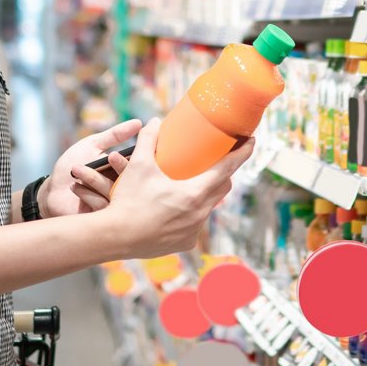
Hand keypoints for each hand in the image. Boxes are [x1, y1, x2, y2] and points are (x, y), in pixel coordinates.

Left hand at [41, 119, 141, 217]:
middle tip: (108, 158)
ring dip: (95, 180)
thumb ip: (114, 135)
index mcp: (123, 169)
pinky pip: (103, 207)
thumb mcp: (92, 144)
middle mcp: (122, 187)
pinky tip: (74, 186)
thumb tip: (139, 122)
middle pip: (132, 180)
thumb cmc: (72, 165)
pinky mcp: (102, 215)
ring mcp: (113, 203)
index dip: (137, 157)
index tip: (121, 151)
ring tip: (77, 169)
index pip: (138, 165)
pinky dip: (88, 195)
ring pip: (116, 193)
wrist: (52, 190)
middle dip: (120, 167)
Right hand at [104, 118, 255, 258]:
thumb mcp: (138, 166)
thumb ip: (148, 141)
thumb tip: (154, 122)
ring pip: (208, 207)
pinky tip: (180, 208)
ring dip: (206, 194)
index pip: (227, 168)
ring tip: (194, 183)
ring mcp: (194, 231)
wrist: (114, 237)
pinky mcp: (185, 244)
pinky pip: (196, 224)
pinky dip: (192, 214)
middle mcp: (200, 214)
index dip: (242, 153)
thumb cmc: (128, 201)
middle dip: (224, 173)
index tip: (252, 141)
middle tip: (218, 160)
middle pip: (222, 188)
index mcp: (194, 193)